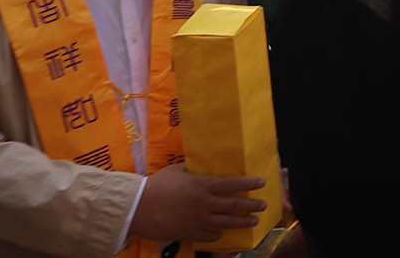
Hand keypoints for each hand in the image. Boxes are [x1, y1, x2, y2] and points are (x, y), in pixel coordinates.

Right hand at [132, 164, 265, 244]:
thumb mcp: (176, 170)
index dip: (249, 183)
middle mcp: (204, 203)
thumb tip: (198, 164)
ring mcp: (197, 219)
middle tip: (263, 206)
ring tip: (252, 221)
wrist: (136, 207)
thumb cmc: (155, 186)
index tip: (262, 183)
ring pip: (226, 222)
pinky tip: (222, 233)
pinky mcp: (188, 232)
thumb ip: (191, 169)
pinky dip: (217, 234)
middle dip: (251, 205)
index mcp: (202, 185)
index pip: (232, 183)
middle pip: (234, 205)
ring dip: (241, 222)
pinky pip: (209, 235)